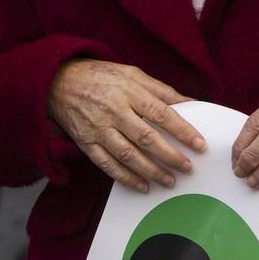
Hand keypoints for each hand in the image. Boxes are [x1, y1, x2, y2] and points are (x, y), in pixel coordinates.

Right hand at [47, 59, 205, 192]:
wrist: (59, 82)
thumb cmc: (101, 77)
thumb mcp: (132, 74)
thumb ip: (162, 90)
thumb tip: (191, 103)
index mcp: (129, 91)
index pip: (161, 113)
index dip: (182, 131)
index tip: (199, 145)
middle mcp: (114, 111)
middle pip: (146, 138)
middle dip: (170, 156)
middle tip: (188, 168)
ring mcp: (98, 129)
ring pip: (128, 155)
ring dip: (151, 171)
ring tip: (169, 181)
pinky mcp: (86, 143)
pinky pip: (107, 165)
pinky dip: (125, 178)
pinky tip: (142, 186)